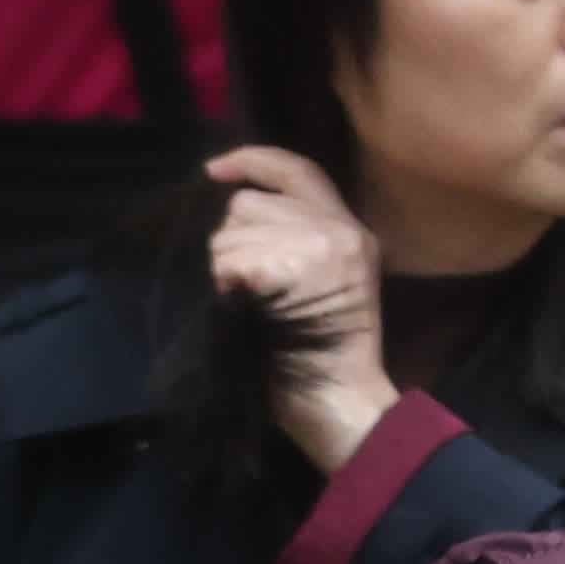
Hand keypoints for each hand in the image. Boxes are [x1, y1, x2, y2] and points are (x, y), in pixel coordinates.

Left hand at [203, 145, 397, 471]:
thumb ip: (297, 241)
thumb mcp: (327, 285)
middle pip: (247, 205)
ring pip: (230, 233)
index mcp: (349, 231)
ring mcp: (316, 244)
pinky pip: (228, 262)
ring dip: (225, 270)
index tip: (215, 170)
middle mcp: (337, 229)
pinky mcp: (287, 266)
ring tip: (254, 305)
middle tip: (250, 290)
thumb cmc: (320, 358)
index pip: (299, 171)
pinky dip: (226, 288)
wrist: (339, 402)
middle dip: (232, 243)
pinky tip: (248, 312)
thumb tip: (238, 215)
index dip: (252, 161)